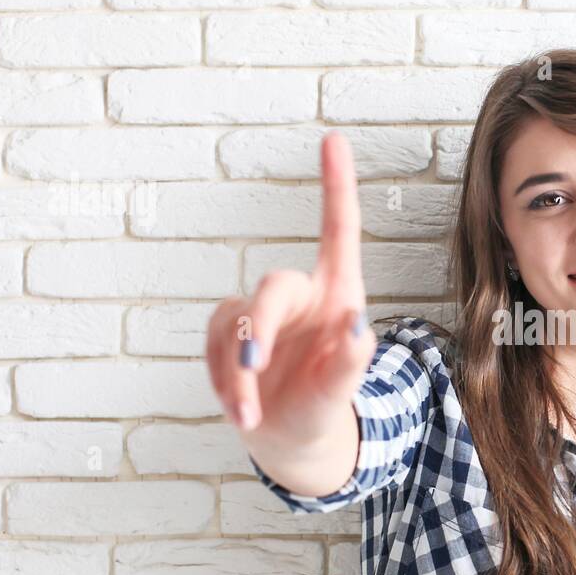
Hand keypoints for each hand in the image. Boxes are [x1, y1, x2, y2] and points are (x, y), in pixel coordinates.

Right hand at [206, 131, 376, 449]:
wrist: (290, 434)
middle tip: (251, 369)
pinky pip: (216, 347)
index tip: (334, 139)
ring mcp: (261, 311)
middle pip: (273, 287)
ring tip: (250, 418)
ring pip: (237, 324)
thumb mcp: (341, 391)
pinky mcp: (229, 331)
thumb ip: (350, 362)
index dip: (335, 187)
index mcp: (338, 294)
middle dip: (260, 330)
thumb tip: (359, 330)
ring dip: (236, 375)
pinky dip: (223, 383)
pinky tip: (240, 412)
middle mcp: (301, 294)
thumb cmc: (323, 404)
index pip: (338, 232)